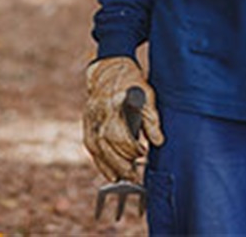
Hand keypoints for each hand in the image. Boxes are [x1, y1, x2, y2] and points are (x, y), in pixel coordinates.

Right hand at [82, 56, 164, 181]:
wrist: (109, 67)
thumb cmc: (131, 81)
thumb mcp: (147, 95)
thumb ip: (152, 120)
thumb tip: (158, 142)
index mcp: (112, 106)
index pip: (119, 135)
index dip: (132, 148)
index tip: (144, 153)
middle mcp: (97, 114)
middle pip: (105, 146)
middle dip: (120, 164)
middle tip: (134, 176)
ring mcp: (89, 119)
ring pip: (95, 148)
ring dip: (108, 166)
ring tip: (121, 178)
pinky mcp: (87, 123)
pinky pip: (90, 146)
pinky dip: (99, 161)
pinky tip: (109, 172)